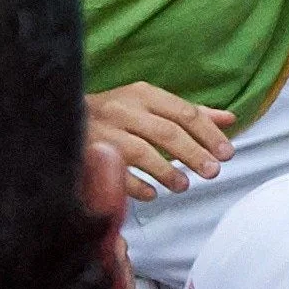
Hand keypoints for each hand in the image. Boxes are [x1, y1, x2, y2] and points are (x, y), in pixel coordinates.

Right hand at [89, 82, 235, 195]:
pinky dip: (137, 186)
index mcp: (142, 94)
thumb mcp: (150, 104)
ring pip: (142, 152)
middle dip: (194, 154)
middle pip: (167, 133)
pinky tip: (152, 194)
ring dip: (167, 172)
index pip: (184, 112)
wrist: (58, 115)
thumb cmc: (116, 113)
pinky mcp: (87, 154)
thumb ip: (188, 114)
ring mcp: (104, 132)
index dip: (209, 134)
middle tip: (213, 172)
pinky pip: (117, 174)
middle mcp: (123, 110)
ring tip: (183, 185)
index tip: (227, 153)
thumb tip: (229, 119)